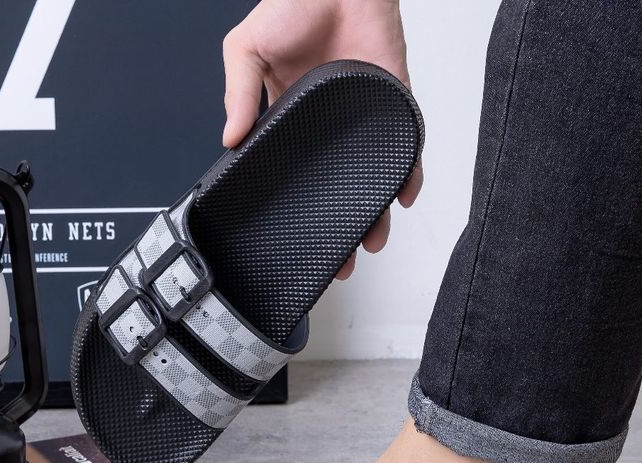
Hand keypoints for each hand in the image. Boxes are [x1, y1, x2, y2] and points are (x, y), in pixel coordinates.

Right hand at [222, 0, 423, 278]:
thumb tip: (231, 139)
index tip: (298, 238)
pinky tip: (405, 196)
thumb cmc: (294, 2)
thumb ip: (239, 92)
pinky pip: (407, 146)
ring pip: (373, 175)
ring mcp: (365, 120)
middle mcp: (333, 128)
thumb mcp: (247, 48)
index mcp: (294, 118)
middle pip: (339, 185)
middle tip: (341, 258)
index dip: (301, 206)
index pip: (299, 175)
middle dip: (342, 223)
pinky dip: (410, 173)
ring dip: (376, 210)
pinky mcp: (396, 103)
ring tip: (372, 241)